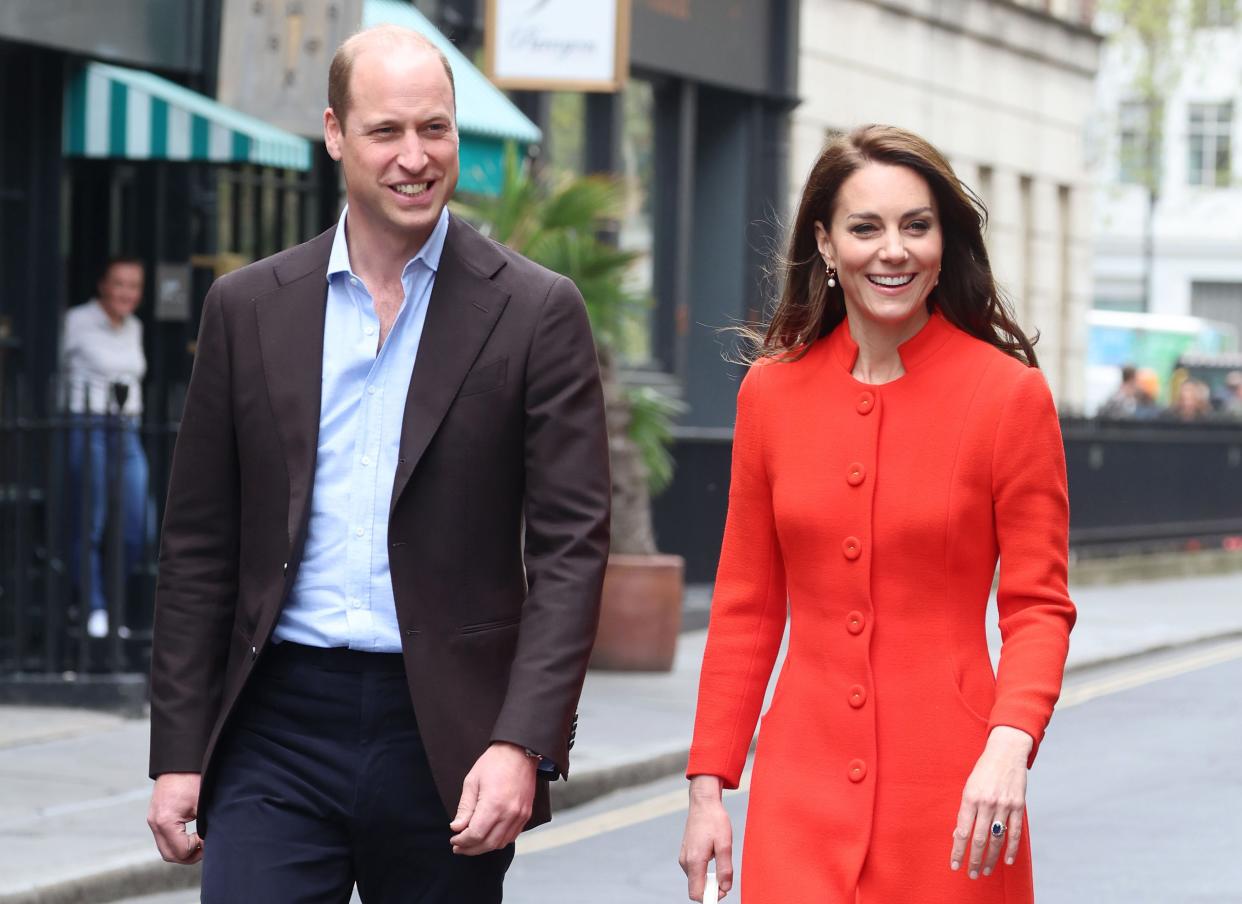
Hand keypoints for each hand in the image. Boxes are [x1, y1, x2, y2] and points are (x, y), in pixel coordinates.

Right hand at [147, 772, 202, 863]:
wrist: (179, 761)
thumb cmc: (193, 779)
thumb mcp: (202, 803)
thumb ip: (204, 826)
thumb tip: (210, 843)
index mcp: (166, 821)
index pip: (181, 851)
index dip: (197, 849)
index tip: (208, 839)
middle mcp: (155, 823)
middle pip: (170, 855)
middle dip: (188, 856)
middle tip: (205, 847)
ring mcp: (152, 820)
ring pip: (165, 848)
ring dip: (182, 850)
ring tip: (200, 841)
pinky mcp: (155, 817)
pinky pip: (164, 838)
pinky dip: (177, 841)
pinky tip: (192, 834)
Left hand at [449, 742, 536, 854]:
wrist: (520, 751)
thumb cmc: (494, 763)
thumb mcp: (472, 782)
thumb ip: (465, 808)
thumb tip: (456, 828)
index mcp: (494, 805)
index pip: (475, 835)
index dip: (462, 841)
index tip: (453, 840)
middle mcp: (509, 814)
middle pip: (488, 844)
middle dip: (470, 849)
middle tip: (458, 847)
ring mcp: (520, 815)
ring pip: (500, 843)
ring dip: (484, 847)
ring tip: (471, 844)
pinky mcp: (526, 814)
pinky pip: (512, 836)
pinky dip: (498, 841)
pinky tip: (488, 836)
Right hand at [679, 776, 733, 900]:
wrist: (703, 802)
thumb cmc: (715, 821)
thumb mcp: (725, 844)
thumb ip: (725, 869)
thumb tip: (725, 888)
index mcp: (695, 861)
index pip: (697, 893)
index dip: (710, 897)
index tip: (723, 891)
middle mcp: (686, 861)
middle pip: (696, 888)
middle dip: (710, 889)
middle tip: (725, 878)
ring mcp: (684, 857)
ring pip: (695, 879)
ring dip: (708, 879)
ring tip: (721, 863)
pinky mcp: (686, 853)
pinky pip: (694, 870)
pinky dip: (704, 871)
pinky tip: (714, 857)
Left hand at [950, 726, 1032, 878]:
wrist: (1006, 753)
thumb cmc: (983, 771)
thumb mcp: (969, 787)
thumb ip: (966, 810)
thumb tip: (960, 835)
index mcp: (970, 797)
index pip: (963, 831)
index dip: (958, 850)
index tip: (955, 864)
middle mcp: (987, 803)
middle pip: (979, 839)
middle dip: (974, 859)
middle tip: (971, 874)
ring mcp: (1004, 805)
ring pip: (997, 839)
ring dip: (991, 858)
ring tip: (986, 871)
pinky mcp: (1018, 806)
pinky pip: (1015, 832)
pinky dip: (1011, 849)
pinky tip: (1006, 861)